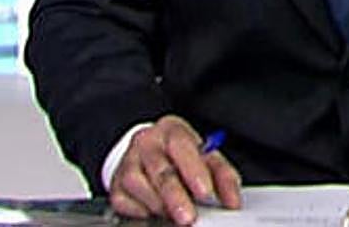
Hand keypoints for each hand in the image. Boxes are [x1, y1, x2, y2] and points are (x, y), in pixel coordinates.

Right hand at [108, 114, 241, 224]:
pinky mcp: (116, 183)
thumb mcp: (206, 158)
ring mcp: (129, 161)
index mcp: (172, 130)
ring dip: (158, 204)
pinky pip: (123, 200)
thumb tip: (232, 200)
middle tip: (188, 217)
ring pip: (137, 183)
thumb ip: (223, 176)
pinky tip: (153, 212)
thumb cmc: (182, 156)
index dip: (194, 169)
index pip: (181, 145)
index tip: (205, 191)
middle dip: (175, 196)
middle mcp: (147, 142)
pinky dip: (140, 210)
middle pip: (159, 168)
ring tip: (173, 214)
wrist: (150, 152)